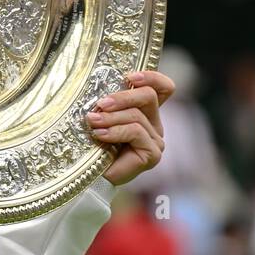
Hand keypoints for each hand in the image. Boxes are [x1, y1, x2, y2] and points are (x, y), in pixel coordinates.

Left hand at [85, 70, 174, 185]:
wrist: (91, 178)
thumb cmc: (92, 146)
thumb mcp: (100, 118)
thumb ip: (107, 104)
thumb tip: (100, 87)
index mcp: (145, 112)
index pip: (163, 88)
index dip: (152, 77)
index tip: (130, 76)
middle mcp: (154, 124)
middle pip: (149, 96)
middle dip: (122, 96)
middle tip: (100, 104)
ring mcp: (156, 140)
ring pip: (136, 116)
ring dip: (110, 117)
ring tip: (92, 122)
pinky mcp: (153, 154)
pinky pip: (135, 132)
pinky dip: (114, 131)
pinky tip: (99, 136)